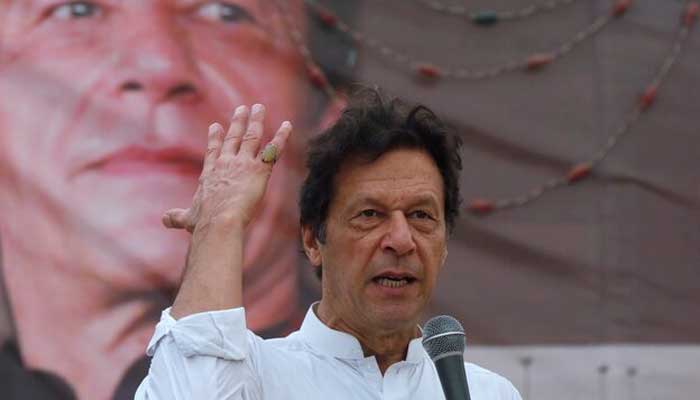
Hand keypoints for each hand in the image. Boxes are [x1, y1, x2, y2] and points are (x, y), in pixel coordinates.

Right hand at [162, 104, 291, 232]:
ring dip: (257, 121)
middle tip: (242, 108)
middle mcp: (226, 163)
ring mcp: (243, 164)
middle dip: (238, 121)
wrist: (219, 221)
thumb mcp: (187, 218)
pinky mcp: (259, 170)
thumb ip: (177, 216)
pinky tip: (287, 126)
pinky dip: (281, 137)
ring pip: (252, 137)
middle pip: (233, 137)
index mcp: (210, 173)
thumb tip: (164, 220)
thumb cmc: (203, 222)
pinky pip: (273, 150)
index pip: (213, 151)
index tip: (216, 126)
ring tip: (260, 108)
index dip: (215, 138)